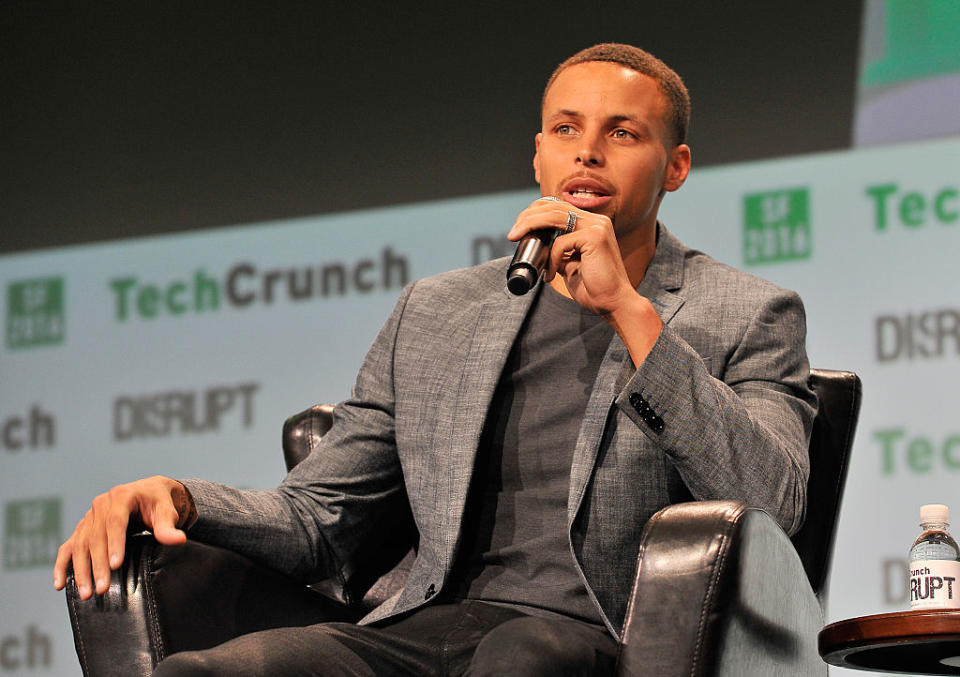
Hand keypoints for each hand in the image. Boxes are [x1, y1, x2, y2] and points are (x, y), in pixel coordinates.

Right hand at [53, 476, 194, 598]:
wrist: (149, 493)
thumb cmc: (159, 502)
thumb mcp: (167, 511)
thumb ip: (168, 527)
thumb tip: (178, 540)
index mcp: (122, 496)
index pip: (115, 522)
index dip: (114, 544)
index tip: (116, 565)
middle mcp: (101, 505)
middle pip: (95, 537)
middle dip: (98, 565)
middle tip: (101, 589)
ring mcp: (89, 517)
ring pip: (80, 545)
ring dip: (81, 570)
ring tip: (87, 593)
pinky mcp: (83, 528)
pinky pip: (68, 547)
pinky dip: (62, 565)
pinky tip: (60, 584)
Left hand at [507, 198, 662, 364]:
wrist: (614, 303)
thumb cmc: (594, 288)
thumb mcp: (570, 265)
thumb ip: (558, 251)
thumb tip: (539, 246)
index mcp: (592, 223)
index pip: (558, 206)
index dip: (535, 212)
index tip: (519, 228)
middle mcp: (596, 220)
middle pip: (554, 206)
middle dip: (528, 217)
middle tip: (512, 234)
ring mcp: (597, 226)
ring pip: (554, 216)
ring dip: (530, 226)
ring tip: (516, 238)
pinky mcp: (595, 237)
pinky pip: (561, 242)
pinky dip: (551, 258)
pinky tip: (551, 274)